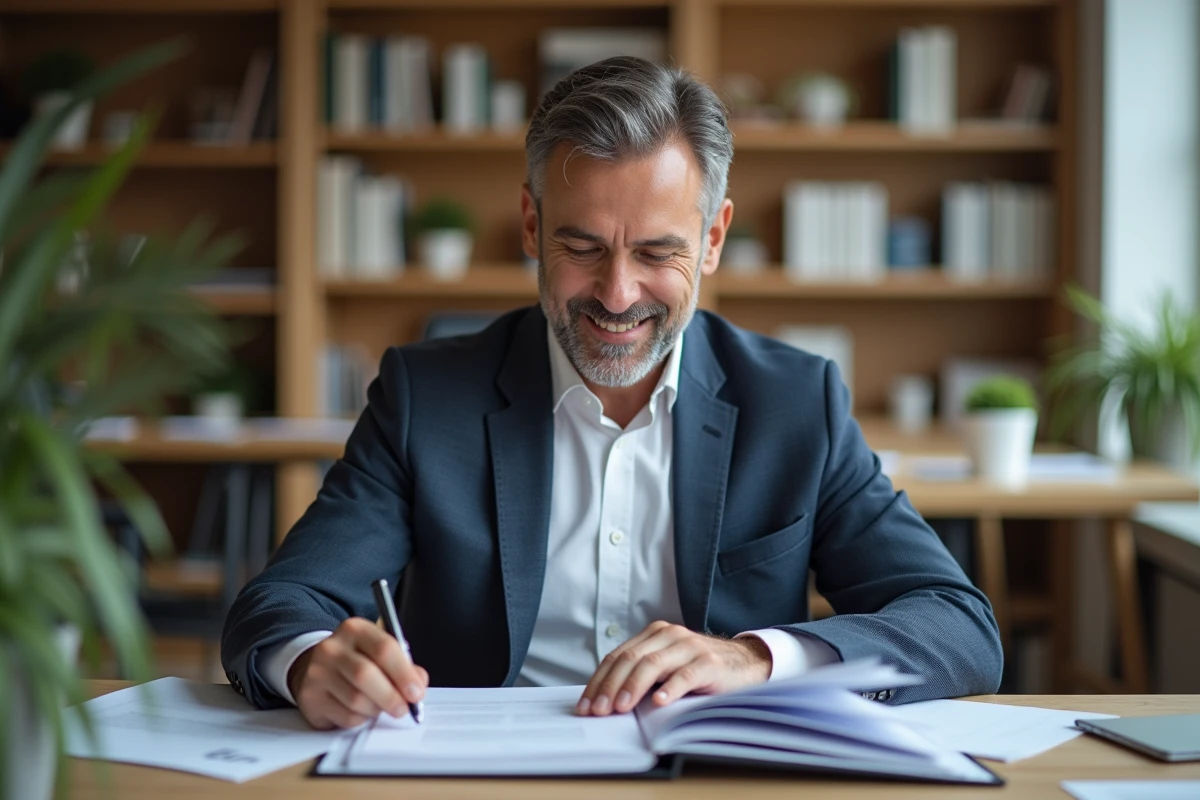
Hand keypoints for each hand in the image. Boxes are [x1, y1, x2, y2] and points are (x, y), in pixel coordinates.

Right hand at [287, 617, 428, 729]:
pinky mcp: (310, 697)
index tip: (416, 693)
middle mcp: (332, 648)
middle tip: (403, 708)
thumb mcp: (380, 653)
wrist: (314, 669)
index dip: (404, 674)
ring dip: (376, 709)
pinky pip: (345, 716)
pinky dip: (361, 719)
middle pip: (366, 675)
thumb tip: (418, 684)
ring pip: (356, 700)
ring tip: (379, 706)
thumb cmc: (357, 661)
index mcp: (355, 629)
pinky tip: (361, 711)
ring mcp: (318, 672)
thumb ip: (404, 666)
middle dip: (391, 696)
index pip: (384, 649)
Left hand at [577, 621, 771, 715]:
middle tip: (598, 710)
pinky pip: (685, 675)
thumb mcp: (667, 667)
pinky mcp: (709, 662)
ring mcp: (690, 647)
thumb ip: (642, 675)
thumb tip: (606, 702)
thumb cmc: (700, 670)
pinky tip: (659, 702)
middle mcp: (670, 635)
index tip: (586, 705)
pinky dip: (670, 689)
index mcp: (654, 634)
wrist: (745, 663)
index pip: (618, 656)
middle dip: (610, 687)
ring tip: (621, 708)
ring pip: (653, 664)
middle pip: (631, 659)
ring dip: (633, 687)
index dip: (599, 681)